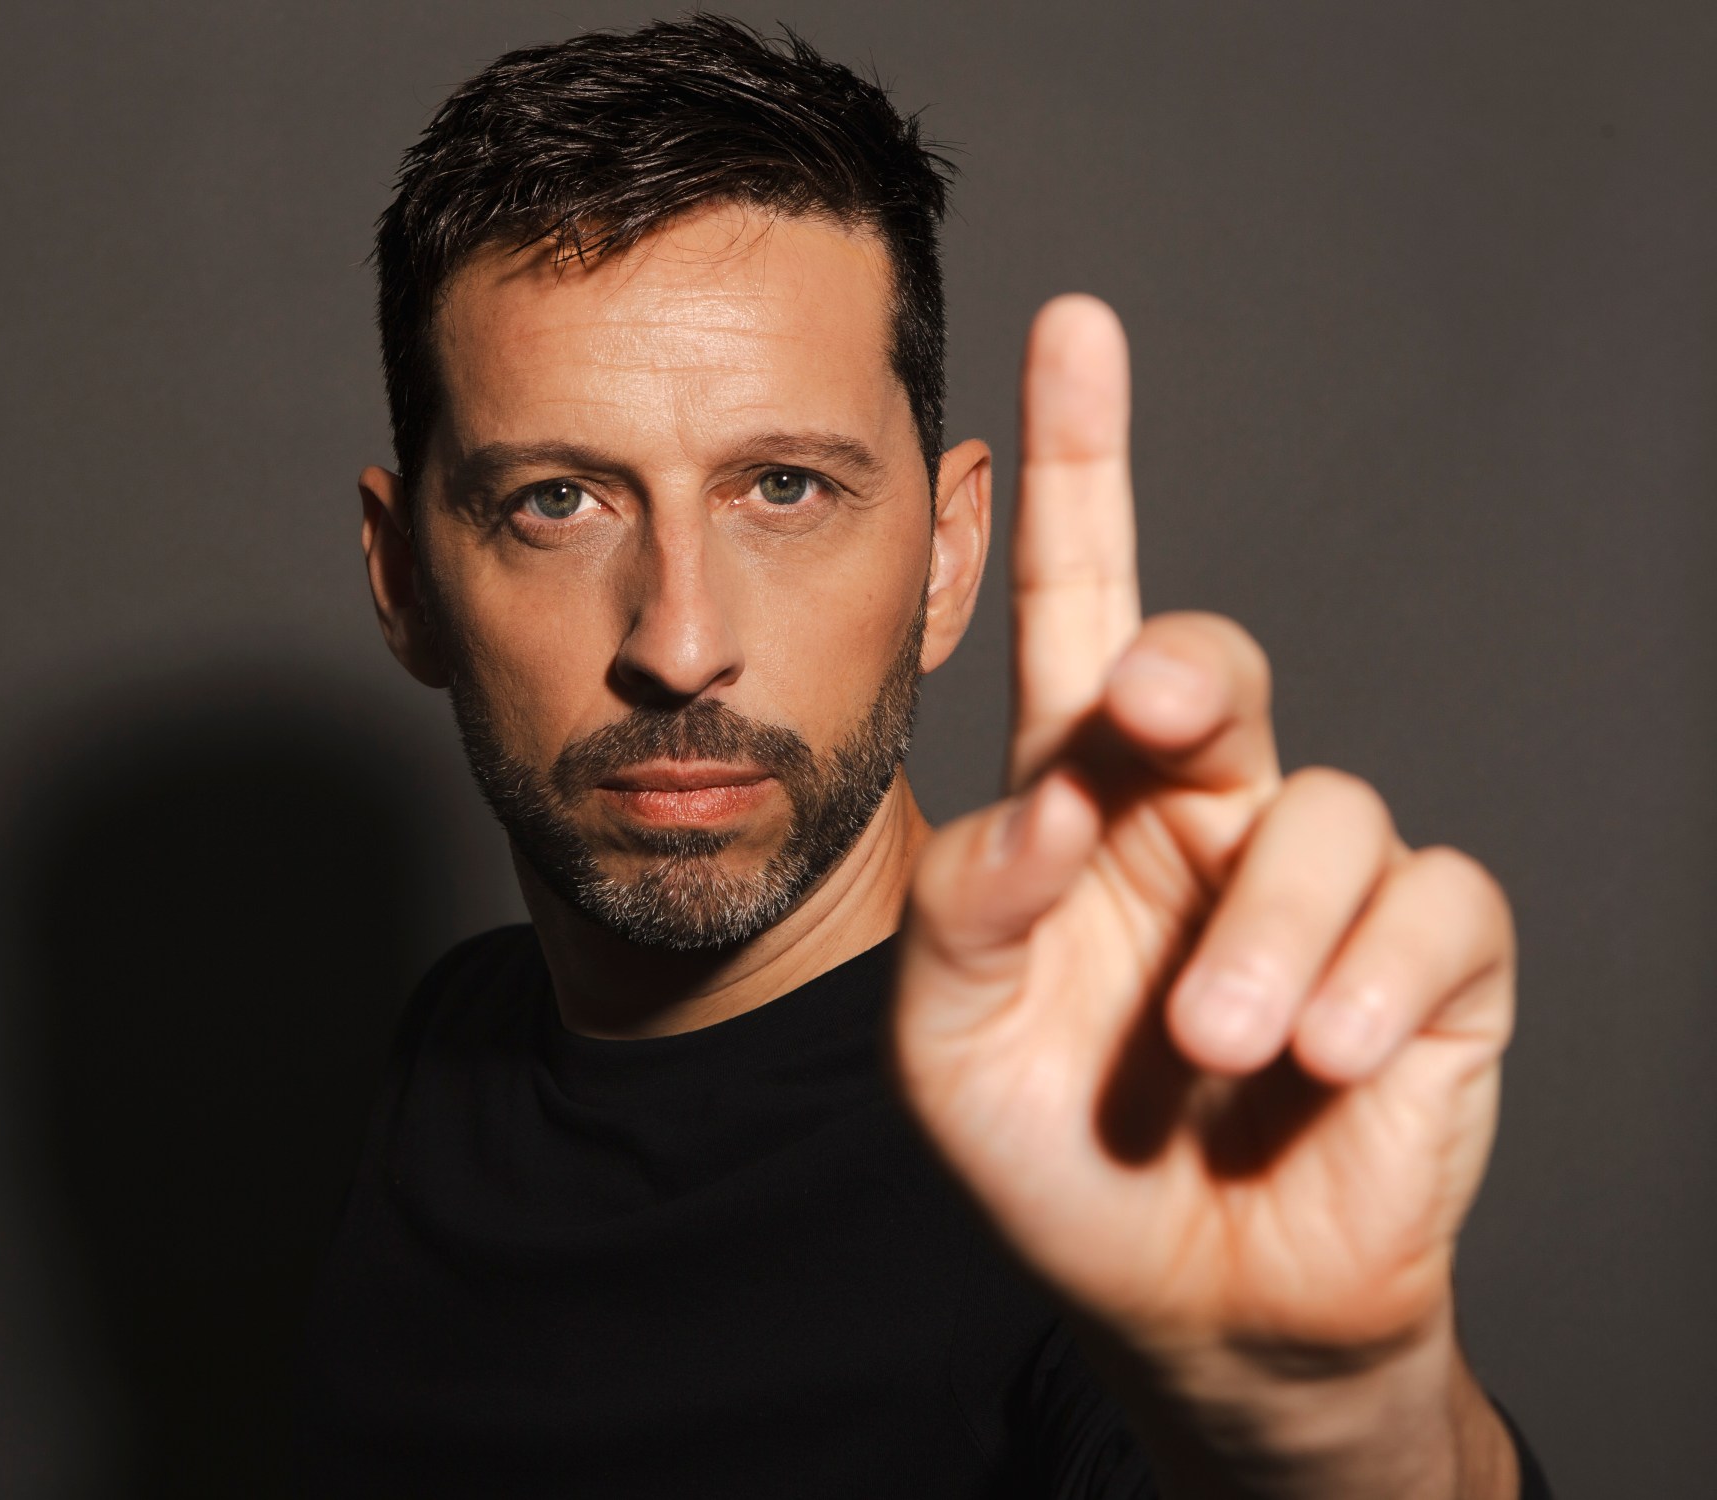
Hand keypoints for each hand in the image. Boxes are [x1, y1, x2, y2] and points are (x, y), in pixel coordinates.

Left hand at [892, 297, 1517, 1488]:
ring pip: (1326, 810)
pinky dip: (1374, 978)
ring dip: (1265, 935)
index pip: (1079, 607)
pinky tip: (1318, 1064)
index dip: (1075, 467)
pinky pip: (1436, 907)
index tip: (1072, 326)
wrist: (1184, 1306)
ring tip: (1218, 1051)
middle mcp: (1199, 815)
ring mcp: (1316, 883)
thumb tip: (1059, 792)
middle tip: (1150, 718)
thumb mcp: (948, 1046)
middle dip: (1188, 669)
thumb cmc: (1055, 1160)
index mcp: (1080, 808)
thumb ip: (968, 911)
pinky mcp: (1431, 961)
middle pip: (1211, 662)